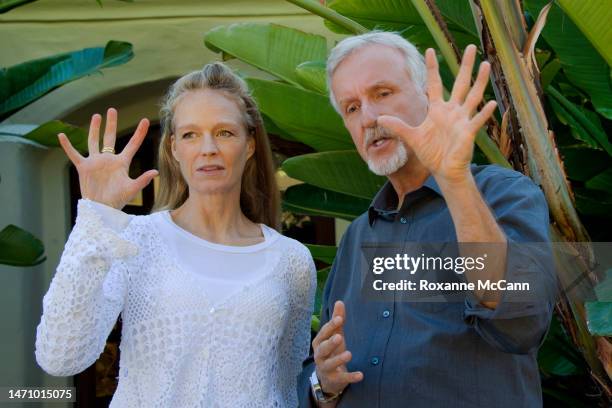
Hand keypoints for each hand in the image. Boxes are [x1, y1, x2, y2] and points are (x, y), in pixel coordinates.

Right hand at [57, 107, 157, 208]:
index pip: (132, 144)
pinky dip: (67, 146)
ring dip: (94, 129)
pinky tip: (61, 136)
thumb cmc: (117, 200)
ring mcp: (95, 162)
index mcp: (121, 163)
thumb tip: (156, 172)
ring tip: (96, 116)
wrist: (101, 209)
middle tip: (112, 110)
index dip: (139, 132)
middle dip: (111, 124)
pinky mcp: (83, 167)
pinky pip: (74, 154)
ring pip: (94, 141)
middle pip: (110, 138)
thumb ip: (142, 179)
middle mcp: (108, 159)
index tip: (145, 120)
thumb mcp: (131, 189)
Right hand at [312, 301, 362, 395]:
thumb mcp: (334, 335)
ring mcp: (325, 368)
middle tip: (339, 337)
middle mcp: (319, 355)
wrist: (327, 377)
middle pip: (323, 348)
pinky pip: (342, 378)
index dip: (331, 326)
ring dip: (339, 359)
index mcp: (319, 342)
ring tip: (349, 354)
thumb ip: (337, 320)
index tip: (339, 319)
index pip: (324, 333)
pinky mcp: (334, 379)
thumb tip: (340, 301)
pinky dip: (351, 377)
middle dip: (330, 343)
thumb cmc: (331, 351)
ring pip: (330, 364)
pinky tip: (361, 375)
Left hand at [378, 44, 496, 184]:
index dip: (432, 67)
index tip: (430, 50)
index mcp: (437, 109)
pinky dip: (484, 113)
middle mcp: (452, 111)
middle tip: (472, 47)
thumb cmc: (431, 153)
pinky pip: (477, 121)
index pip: (434, 83)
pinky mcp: (468, 133)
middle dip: (465, 66)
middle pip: (460, 83)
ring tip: (486, 64)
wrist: (443, 170)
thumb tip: (379, 119)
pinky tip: (491, 103)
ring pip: (473, 96)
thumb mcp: (411, 137)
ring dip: (480, 81)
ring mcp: (462, 120)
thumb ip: (397, 126)